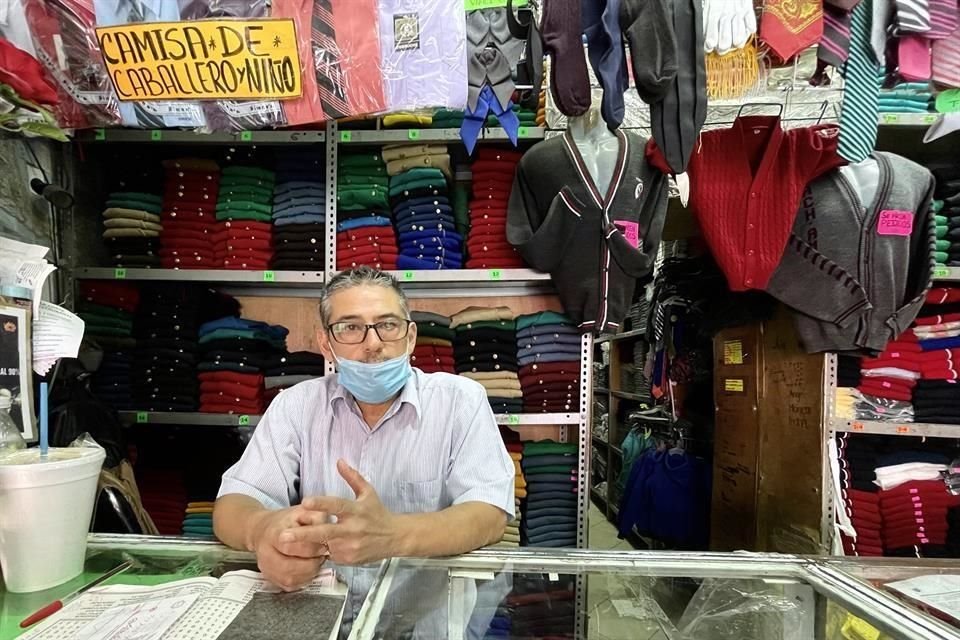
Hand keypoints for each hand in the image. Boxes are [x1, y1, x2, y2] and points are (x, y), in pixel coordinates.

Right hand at [248, 505, 329, 590]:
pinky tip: (307, 567)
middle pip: (292, 567)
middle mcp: (266, 554)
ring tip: (315, 559)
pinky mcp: (272, 580)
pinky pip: (291, 586)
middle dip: (312, 561)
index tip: (322, 542)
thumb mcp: (301, 510)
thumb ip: (315, 516)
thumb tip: (326, 525)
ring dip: (309, 572)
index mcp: (273, 534)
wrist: (262, 530)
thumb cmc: (284, 521)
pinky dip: (304, 579)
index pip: (292, 546)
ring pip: (292, 579)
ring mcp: (267, 569)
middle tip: (321, 553)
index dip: (312, 546)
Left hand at [277, 459, 403, 565]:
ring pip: (323, 545)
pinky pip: (329, 554)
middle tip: (283, 535)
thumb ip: (352, 477)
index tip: (305, 502)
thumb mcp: (368, 492)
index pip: (336, 505)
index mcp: (356, 510)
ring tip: (286, 544)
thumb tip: (339, 461)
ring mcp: (350, 546)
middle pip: (324, 532)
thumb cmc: (378, 513)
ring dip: (307, 544)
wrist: (395, 537)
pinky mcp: (349, 559)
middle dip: (302, 535)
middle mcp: (352, 529)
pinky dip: (322, 550)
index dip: (320, 504)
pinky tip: (317, 546)